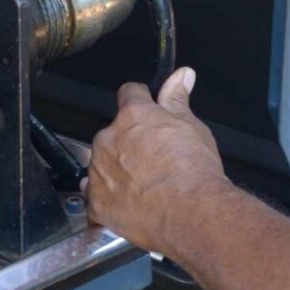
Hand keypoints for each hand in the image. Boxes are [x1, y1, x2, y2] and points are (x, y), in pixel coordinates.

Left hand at [85, 69, 228, 253]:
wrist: (190, 213)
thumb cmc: (193, 172)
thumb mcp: (192, 125)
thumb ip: (177, 98)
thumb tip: (181, 76)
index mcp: (132, 116)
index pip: (129, 94)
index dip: (140, 101)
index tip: (147, 110)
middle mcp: (109, 139)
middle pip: (113, 133)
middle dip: (129, 143)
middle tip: (154, 159)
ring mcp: (99, 172)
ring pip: (103, 164)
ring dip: (118, 171)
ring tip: (146, 186)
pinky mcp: (97, 202)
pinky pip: (96, 197)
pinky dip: (109, 200)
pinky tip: (130, 205)